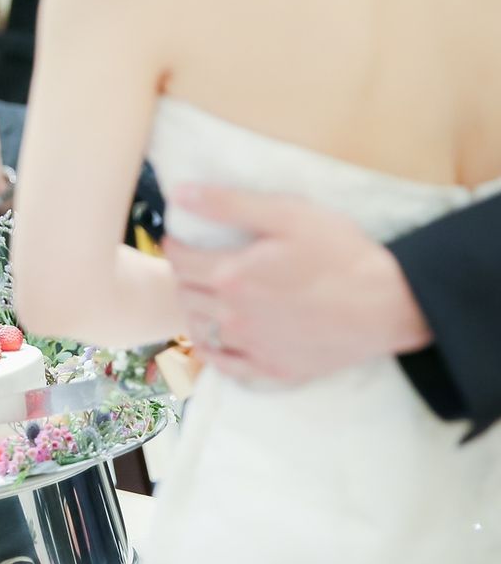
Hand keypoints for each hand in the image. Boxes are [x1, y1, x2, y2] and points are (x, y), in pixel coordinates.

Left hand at [163, 185, 431, 383]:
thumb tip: (179, 194)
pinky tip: (218, 338)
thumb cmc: (342, 253)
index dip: (174, 245)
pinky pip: (226, 365)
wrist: (390, 304)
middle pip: (185, 294)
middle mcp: (234, 316)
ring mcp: (253, 347)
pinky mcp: (274, 370)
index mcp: (231, 276)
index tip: (178, 238)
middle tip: (192, 263)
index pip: (179, 260)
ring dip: (194, 310)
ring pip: (200, 330)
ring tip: (203, 295)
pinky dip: (213, 351)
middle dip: (182, 275)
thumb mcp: (286, 214)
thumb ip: (227, 204)